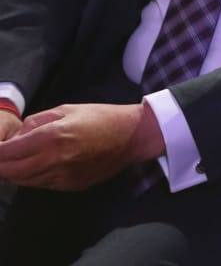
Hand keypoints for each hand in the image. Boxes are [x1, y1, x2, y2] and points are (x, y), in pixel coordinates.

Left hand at [0, 103, 162, 190]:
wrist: (132, 136)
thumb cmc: (101, 117)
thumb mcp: (66, 109)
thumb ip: (37, 121)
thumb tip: (18, 136)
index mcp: (52, 137)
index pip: (7, 152)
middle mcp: (54, 160)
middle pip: (10, 172)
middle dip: (0, 166)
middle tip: (1, 157)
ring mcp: (62, 176)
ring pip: (24, 181)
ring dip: (15, 172)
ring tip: (17, 160)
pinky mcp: (70, 186)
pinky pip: (42, 184)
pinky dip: (33, 176)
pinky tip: (39, 164)